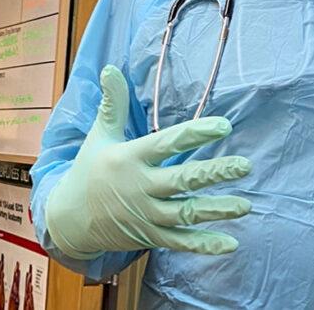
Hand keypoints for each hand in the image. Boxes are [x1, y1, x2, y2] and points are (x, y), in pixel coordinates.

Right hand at [45, 65, 252, 258]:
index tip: (224, 125)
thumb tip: (110, 68)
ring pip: (186, 213)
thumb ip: (112, 103)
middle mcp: (140, 187)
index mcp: (129, 159)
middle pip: (182, 180)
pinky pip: (180, 242)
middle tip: (245, 166)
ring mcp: (146, 215)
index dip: (195, 134)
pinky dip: (204, 245)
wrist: (68, 221)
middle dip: (214, 173)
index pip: (166, 143)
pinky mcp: (150, 237)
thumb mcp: (99, 135)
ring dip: (217, 210)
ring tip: (246, 205)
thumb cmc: (90, 171)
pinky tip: (231, 244)